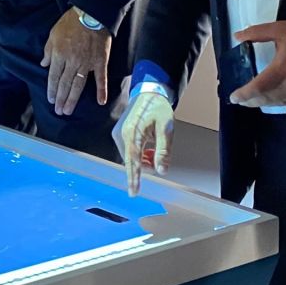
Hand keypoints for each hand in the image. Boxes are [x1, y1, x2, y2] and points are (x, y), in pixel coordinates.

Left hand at [42, 8, 112, 116]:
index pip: (53, 77)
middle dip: (61, 99)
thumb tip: (43, 64)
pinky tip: (101, 102)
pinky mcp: (99, 62)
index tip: (51, 100)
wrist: (91, 14)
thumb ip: (48, 50)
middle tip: (59, 111)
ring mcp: (86, 63)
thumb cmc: (70, 23)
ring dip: (73, 99)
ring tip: (69, 111)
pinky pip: (100, 79)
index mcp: (59, 55)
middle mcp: (71, 62)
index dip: (51, 90)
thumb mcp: (53, 34)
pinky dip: (101, 91)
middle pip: (65, 84)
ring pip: (78, 85)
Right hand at [114, 76, 174, 196]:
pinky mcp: (119, 132)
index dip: (134, 178)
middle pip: (132, 160)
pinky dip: (138, 153)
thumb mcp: (166, 129)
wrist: (149, 92)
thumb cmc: (158, 107)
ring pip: (130, 156)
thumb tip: (161, 171)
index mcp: (133, 133)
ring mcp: (119, 133)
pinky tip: (148, 146)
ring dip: (142, 159)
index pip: (133, 161)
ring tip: (154, 148)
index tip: (134, 192)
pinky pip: (128, 150)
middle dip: (144, 165)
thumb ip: (163, 151)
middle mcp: (122, 135)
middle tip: (158, 158)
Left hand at [227, 21, 285, 107]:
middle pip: (267, 99)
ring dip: (265, 101)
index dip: (245, 94)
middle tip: (241, 100)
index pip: (259, 87)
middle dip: (251, 101)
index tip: (234, 97)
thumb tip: (237, 36)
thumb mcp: (281, 29)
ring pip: (278, 102)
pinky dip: (280, 100)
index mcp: (284, 68)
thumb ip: (257, 33)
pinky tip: (274, 95)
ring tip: (253, 99)